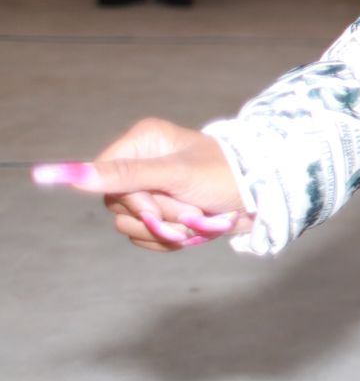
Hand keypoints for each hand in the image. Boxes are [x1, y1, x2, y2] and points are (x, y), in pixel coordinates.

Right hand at [33, 118, 248, 250]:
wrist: (262, 197)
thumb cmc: (225, 175)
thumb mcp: (176, 174)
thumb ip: (128, 175)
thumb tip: (76, 176)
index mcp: (143, 141)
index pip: (104, 176)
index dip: (131, 198)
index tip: (158, 204)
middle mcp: (141, 163)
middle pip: (119, 204)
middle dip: (158, 214)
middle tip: (192, 210)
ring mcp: (151, 189)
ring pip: (130, 224)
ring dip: (167, 228)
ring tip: (199, 217)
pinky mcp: (161, 212)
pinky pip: (145, 236)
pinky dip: (171, 238)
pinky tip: (194, 229)